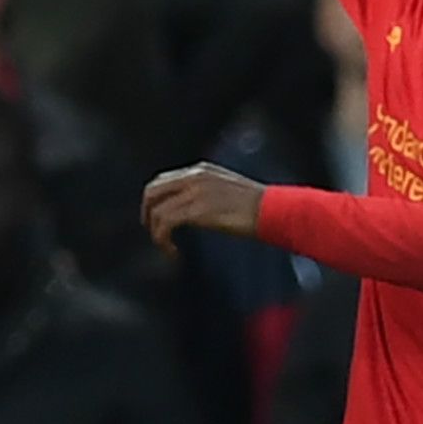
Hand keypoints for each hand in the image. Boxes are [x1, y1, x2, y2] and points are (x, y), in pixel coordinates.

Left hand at [141, 162, 266, 253]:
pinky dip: (163, 240)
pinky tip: (173, 251)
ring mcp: (195, 192)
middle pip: (152, 190)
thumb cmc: (259, 207)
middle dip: (147, 213)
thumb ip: (207, 194)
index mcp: (201, 171)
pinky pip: (166, 224)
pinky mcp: (198, 210)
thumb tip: (192, 211)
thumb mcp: (228, 190)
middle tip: (153, 232)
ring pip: (157, 210)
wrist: (275, 210)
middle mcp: (194, 177)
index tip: (155, 219)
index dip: (154, 201)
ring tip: (167, 247)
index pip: (162, 180)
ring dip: (157, 233)